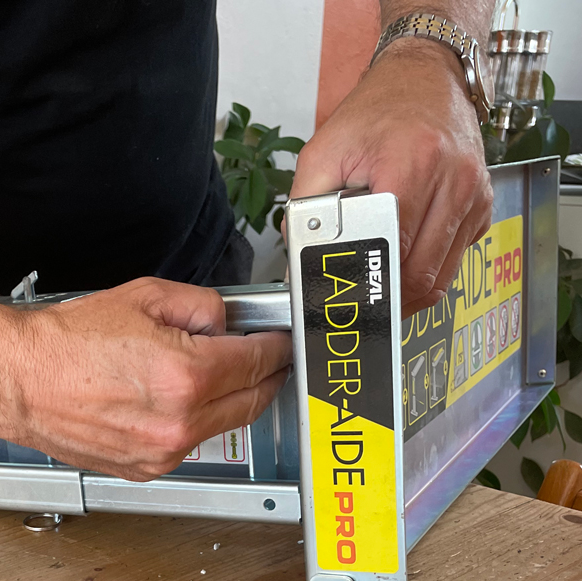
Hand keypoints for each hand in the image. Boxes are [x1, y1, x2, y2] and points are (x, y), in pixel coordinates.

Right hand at [0, 278, 291, 481]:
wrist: (20, 382)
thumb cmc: (65, 345)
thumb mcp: (144, 297)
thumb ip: (201, 306)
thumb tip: (225, 323)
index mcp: (186, 376)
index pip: (260, 362)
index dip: (276, 347)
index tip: (279, 342)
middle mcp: (179, 423)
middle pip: (252, 401)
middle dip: (266, 377)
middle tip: (266, 359)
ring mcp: (162, 452)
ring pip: (222, 425)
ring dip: (228, 401)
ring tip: (206, 373)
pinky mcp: (145, 468)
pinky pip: (187, 444)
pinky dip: (192, 422)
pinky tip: (171, 399)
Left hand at [290, 39, 492, 316]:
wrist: (426, 78)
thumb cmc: (375, 113)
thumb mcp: (323, 153)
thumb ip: (305, 210)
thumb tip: (296, 259)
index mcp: (412, 163)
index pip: (393, 248)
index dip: (368, 283)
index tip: (347, 299)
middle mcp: (453, 179)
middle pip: (420, 273)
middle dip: (386, 299)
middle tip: (359, 305)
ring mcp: (473, 194)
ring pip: (441, 276)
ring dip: (407, 293)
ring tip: (378, 289)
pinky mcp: (482, 205)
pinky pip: (455, 259)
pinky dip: (429, 271)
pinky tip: (405, 260)